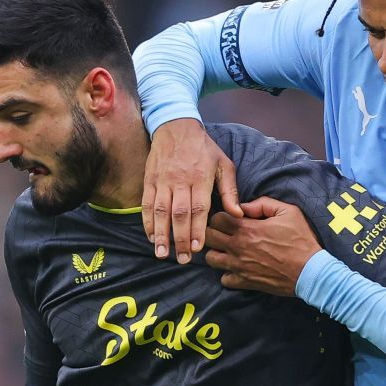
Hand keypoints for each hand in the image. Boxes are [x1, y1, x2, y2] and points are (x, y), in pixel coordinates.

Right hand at [143, 120, 239, 263]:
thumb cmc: (204, 149)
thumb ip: (230, 191)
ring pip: (160, 211)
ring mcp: (162, 181)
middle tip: (182, 259)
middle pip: (179, 214)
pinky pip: (147, 204)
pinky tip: (151, 237)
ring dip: (160, 234)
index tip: (197, 248)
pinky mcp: (150, 180)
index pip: (198, 208)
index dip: (197, 229)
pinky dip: (148, 221)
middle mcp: (180, 181)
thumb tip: (237, 215)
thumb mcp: (223, 164)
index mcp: (200, 178)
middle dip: (180, 238)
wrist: (176, 126)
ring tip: (162, 253)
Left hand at [203, 198, 321, 295]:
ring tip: (227, 251)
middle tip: (224, 233)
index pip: (216, 218)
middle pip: (209, 237)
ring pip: (211, 259)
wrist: (310, 271)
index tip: (229, 219)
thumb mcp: (288, 211)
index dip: (220, 216)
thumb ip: (263, 204)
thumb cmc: (301, 239)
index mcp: (246, 228)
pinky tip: (237, 268)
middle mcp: (238, 247)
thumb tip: (244, 206)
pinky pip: (224, 279)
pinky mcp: (244, 282)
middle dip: (214, 233)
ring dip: (217, 253)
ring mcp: (239, 266)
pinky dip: (227, 274)